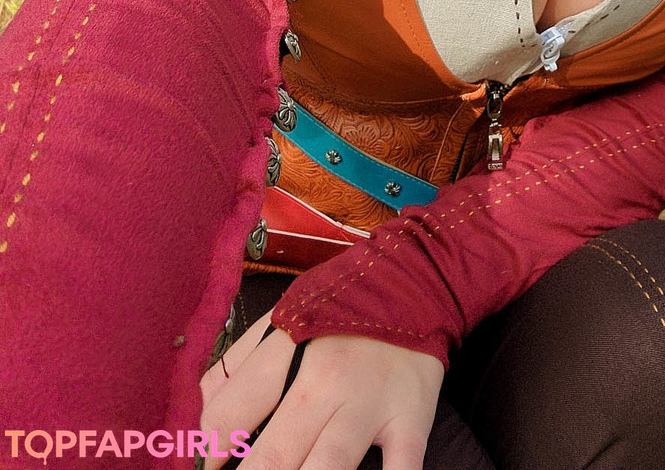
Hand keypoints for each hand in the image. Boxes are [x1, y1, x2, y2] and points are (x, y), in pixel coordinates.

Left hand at [200, 309, 443, 469]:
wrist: (417, 277)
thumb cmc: (339, 306)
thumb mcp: (282, 318)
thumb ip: (234, 368)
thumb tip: (185, 413)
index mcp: (287, 352)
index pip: (229, 415)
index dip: (201, 454)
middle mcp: (325, 381)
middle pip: (272, 455)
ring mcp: (369, 405)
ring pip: (327, 469)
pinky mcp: (410, 422)